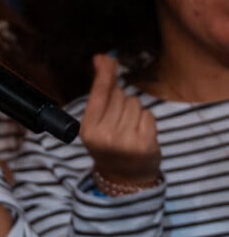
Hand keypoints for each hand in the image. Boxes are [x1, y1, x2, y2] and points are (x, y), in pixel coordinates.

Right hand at [80, 53, 160, 183]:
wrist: (124, 179)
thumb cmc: (108, 144)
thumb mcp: (96, 123)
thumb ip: (100, 94)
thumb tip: (103, 59)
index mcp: (89, 129)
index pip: (99, 94)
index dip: (103, 73)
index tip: (106, 57)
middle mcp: (106, 135)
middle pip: (119, 96)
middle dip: (120, 101)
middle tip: (117, 119)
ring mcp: (127, 140)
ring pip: (134, 103)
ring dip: (133, 110)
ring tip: (128, 127)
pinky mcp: (146, 143)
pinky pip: (147, 114)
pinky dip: (145, 119)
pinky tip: (140, 132)